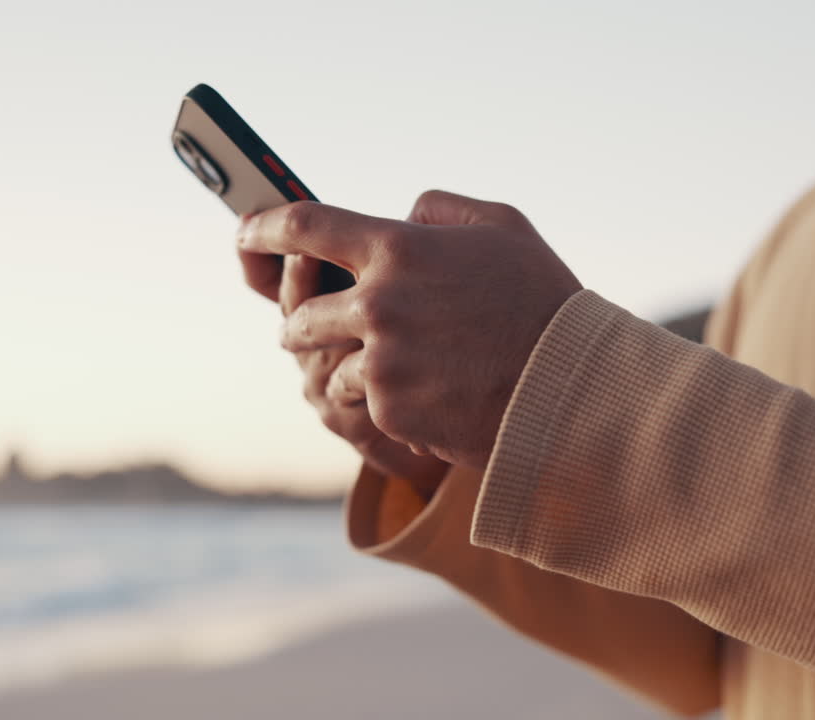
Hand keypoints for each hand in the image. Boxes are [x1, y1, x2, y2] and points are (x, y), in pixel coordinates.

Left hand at [238, 190, 581, 469]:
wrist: (570, 389)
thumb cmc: (543, 301)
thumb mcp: (503, 227)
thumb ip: (439, 210)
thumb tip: (402, 214)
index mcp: (399, 249)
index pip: (303, 225)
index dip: (263, 226)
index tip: (244, 231)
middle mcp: (378, 304)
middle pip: (298, 312)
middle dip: (298, 321)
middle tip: (303, 326)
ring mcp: (381, 362)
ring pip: (327, 366)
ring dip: (345, 367)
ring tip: (380, 370)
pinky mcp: (389, 413)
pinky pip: (362, 405)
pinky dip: (385, 403)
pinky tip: (423, 399)